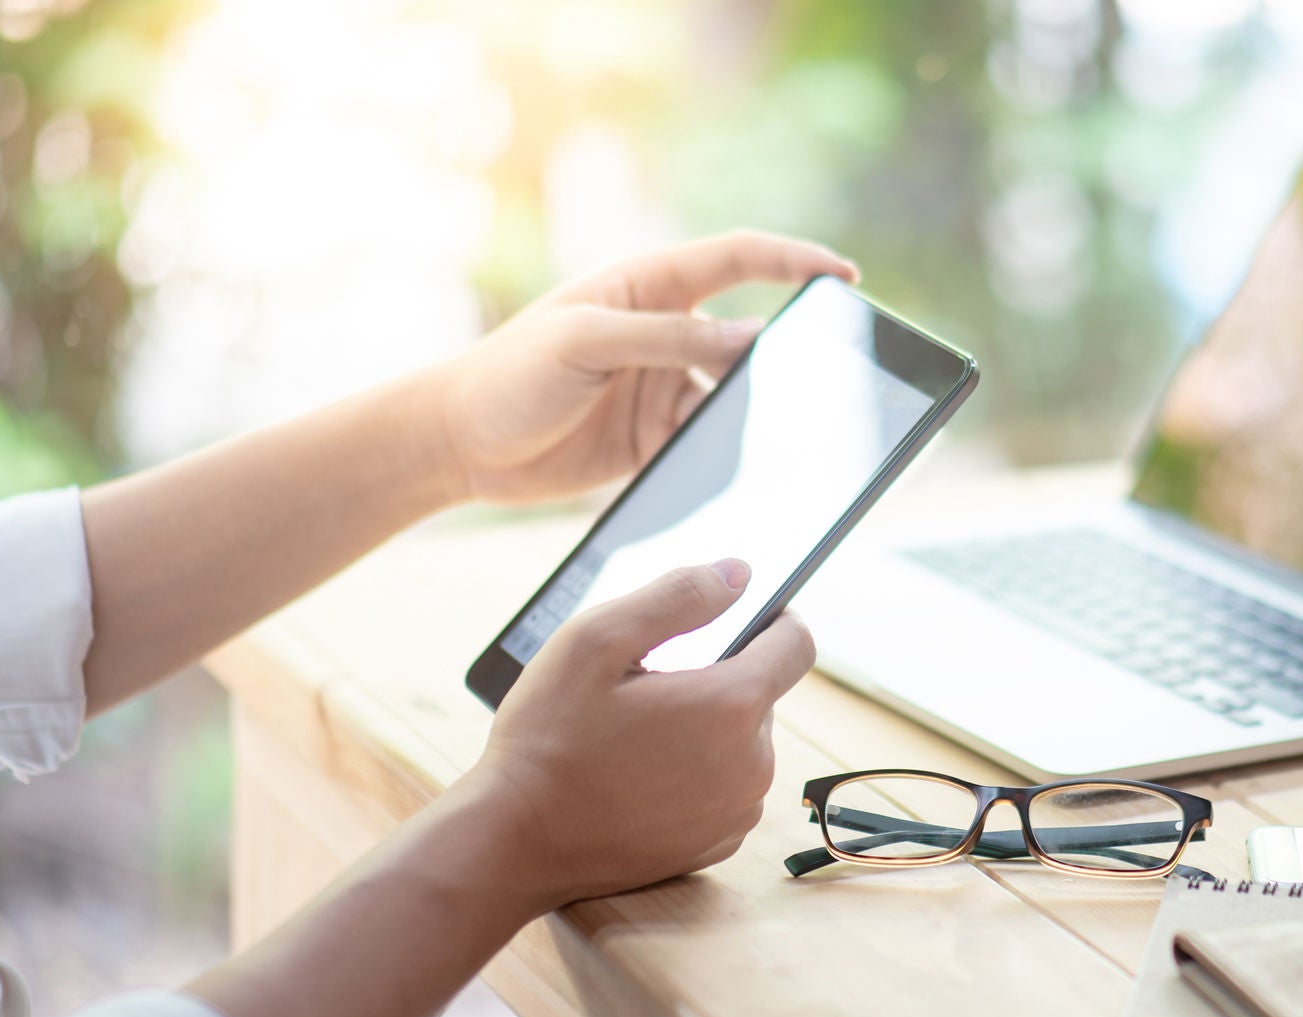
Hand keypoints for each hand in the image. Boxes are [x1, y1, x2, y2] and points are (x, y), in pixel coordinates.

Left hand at [432, 231, 858, 503]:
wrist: (457, 445)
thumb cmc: (507, 375)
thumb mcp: (585, 343)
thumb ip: (669, 338)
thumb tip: (753, 340)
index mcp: (646, 285)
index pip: (736, 259)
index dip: (794, 261)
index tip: (845, 277)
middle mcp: (661, 332)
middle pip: (745, 336)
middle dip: (784, 357)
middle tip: (826, 380)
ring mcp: (658, 387)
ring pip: (730, 399)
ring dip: (748, 417)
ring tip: (769, 440)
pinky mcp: (650, 440)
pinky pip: (703, 445)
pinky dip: (719, 457)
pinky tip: (728, 472)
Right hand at [461, 560, 815, 904]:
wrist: (516, 842)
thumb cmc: (549, 737)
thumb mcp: (596, 641)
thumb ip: (676, 597)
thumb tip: (739, 574)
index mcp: (732, 706)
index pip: (796, 644)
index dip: (774, 619)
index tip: (742, 616)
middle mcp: (752, 764)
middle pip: (760, 695)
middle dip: (716, 680)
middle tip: (647, 688)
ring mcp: (737, 811)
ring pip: (742, 744)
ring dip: (705, 730)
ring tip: (636, 737)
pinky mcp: (717, 844)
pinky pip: (725, 790)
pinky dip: (696, 776)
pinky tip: (640, 777)